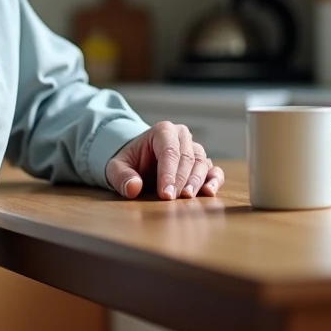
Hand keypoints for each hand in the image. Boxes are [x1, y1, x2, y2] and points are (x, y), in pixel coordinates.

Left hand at [105, 121, 224, 200]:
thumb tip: (133, 188)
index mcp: (163, 131)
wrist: (139, 162)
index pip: (169, 151)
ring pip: (202, 163)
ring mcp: (195, 150)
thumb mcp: (116, 168)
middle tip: (173, 198)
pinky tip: (208, 192)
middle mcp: (182, 137)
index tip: (165, 194)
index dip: (168, 173)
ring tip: (187, 198)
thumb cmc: (130, 162)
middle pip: (187, 157)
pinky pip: (214, 171)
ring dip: (196, 182)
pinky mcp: (203, 164)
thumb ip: (121, 177)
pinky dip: (214, 181)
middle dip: (181, 179)